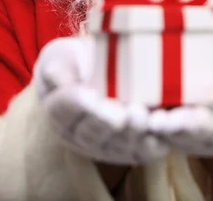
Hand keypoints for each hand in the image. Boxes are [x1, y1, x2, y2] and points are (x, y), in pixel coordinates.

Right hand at [34, 36, 168, 164]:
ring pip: (115, 146)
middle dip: (107, 123)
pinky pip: (138, 154)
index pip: (63, 108)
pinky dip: (149, 148)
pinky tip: (159, 138)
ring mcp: (103, 145)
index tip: (90, 94)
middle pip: (91, 132)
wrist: (97, 72)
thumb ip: (58, 68)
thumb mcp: (61, 58)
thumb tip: (53, 75)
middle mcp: (78, 134)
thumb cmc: (77, 62)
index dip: (77, 103)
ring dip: (130, 135)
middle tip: (120, 112)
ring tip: (141, 118)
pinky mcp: (127, 150)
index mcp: (58, 109)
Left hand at [148, 28, 212, 156]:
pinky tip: (140, 122)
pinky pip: (167, 140)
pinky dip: (152, 133)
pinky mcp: (181, 138)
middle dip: (192, 124)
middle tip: (174, 117)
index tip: (209, 94)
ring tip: (152, 122)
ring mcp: (207, 138)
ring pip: (188, 139)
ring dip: (168, 131)